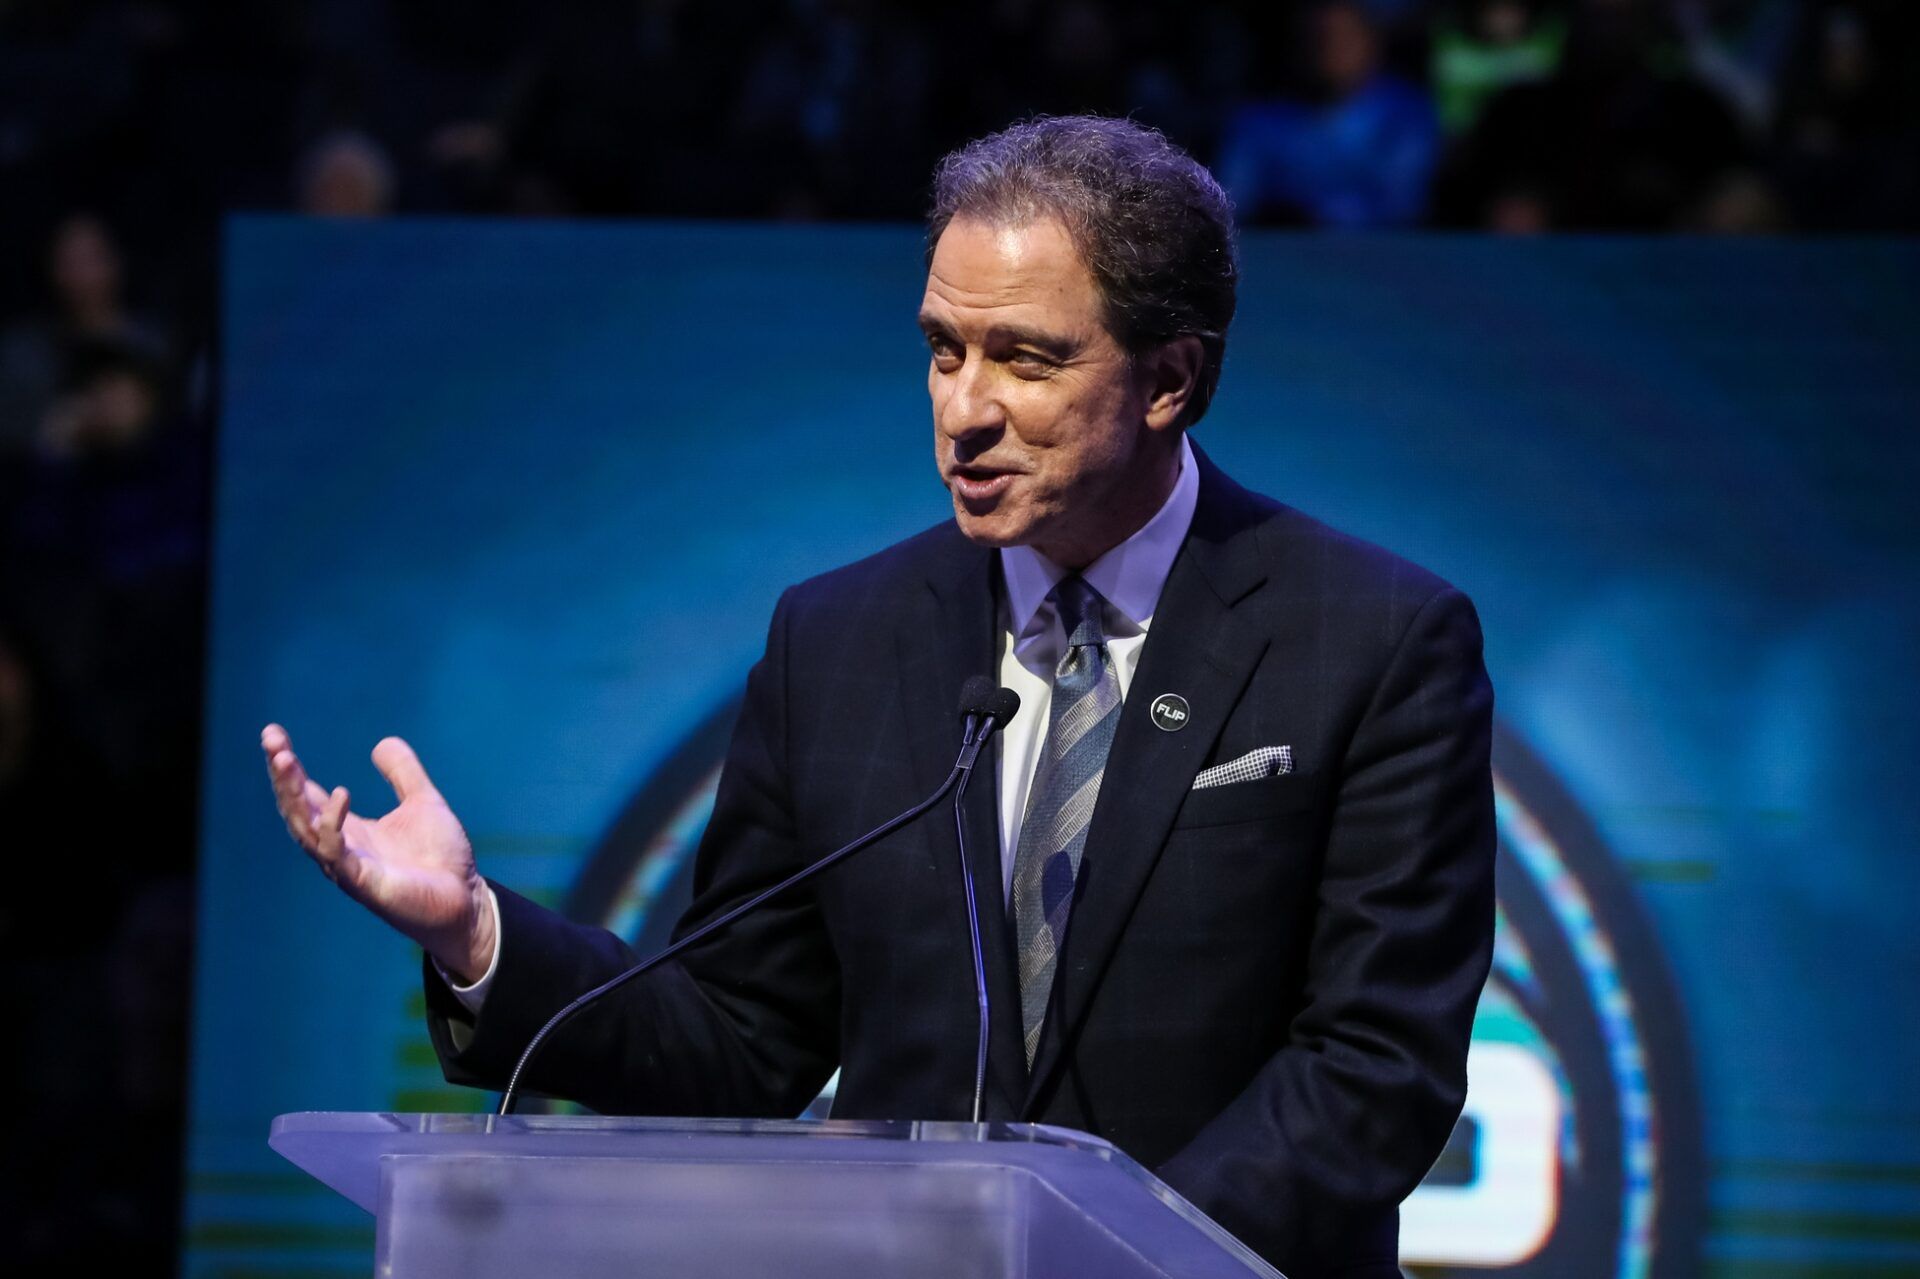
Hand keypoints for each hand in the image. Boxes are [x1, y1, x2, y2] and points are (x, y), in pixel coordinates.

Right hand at [262, 724, 494, 982]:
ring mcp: (348, 867)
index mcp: (348, 829)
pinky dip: (332, 824)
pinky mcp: (364, 883)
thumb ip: (403, 773)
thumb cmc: (441, 858)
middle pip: (296, 810)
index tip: (273, 734)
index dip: (287, 767)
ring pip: (305, 830)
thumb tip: (382, 743)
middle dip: (281, 776)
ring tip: (285, 759)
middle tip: (272, 742)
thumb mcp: (423, 802)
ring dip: (291, 795)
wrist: (467, 900)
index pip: (306, 795)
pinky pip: (337, 854)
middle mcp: (340, 848)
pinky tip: (339, 795)